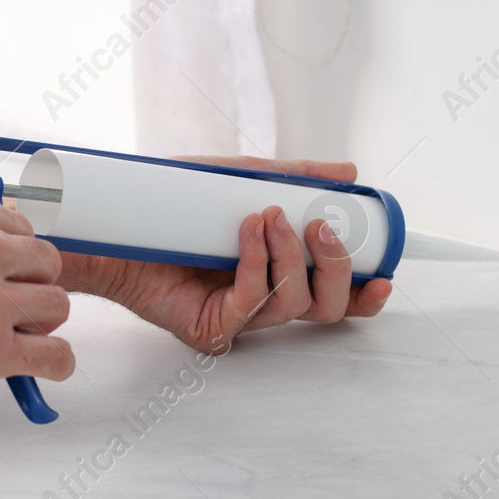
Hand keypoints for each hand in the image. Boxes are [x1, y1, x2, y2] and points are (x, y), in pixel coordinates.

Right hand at [0, 191, 73, 413]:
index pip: (18, 227)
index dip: (11, 254)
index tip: (4, 270)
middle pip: (44, 262)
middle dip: (30, 283)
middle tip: (12, 304)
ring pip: (56, 305)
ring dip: (42, 322)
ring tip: (23, 337)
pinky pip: (54, 355)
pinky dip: (55, 363)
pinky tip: (44, 367)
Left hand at [81, 158, 391, 351]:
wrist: (114, 223)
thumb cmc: (170, 203)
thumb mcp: (239, 178)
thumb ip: (293, 176)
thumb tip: (347, 170)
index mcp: (278, 270)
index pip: (336, 293)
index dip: (366, 290)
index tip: (384, 273)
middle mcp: (263, 299)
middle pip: (328, 308)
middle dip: (336, 268)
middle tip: (319, 227)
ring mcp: (239, 317)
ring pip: (293, 305)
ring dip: (289, 255)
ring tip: (268, 215)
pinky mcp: (212, 328)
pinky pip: (252, 303)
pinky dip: (256, 264)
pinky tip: (246, 233)